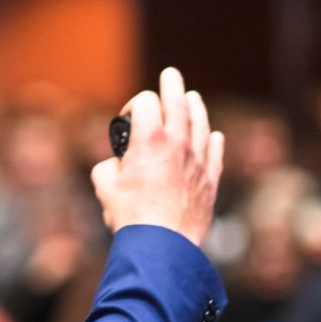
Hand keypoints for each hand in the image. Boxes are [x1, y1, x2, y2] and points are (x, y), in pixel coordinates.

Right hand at [91, 67, 224, 245]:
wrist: (163, 246)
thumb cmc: (131, 218)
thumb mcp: (104, 188)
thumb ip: (108, 168)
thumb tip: (115, 166)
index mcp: (149, 140)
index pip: (145, 101)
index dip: (133, 104)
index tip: (127, 118)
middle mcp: (178, 143)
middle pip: (178, 101)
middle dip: (172, 85)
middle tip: (170, 75)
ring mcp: (198, 160)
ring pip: (201, 123)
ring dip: (195, 107)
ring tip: (193, 98)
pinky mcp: (210, 180)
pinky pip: (215, 152)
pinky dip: (213, 140)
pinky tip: (213, 135)